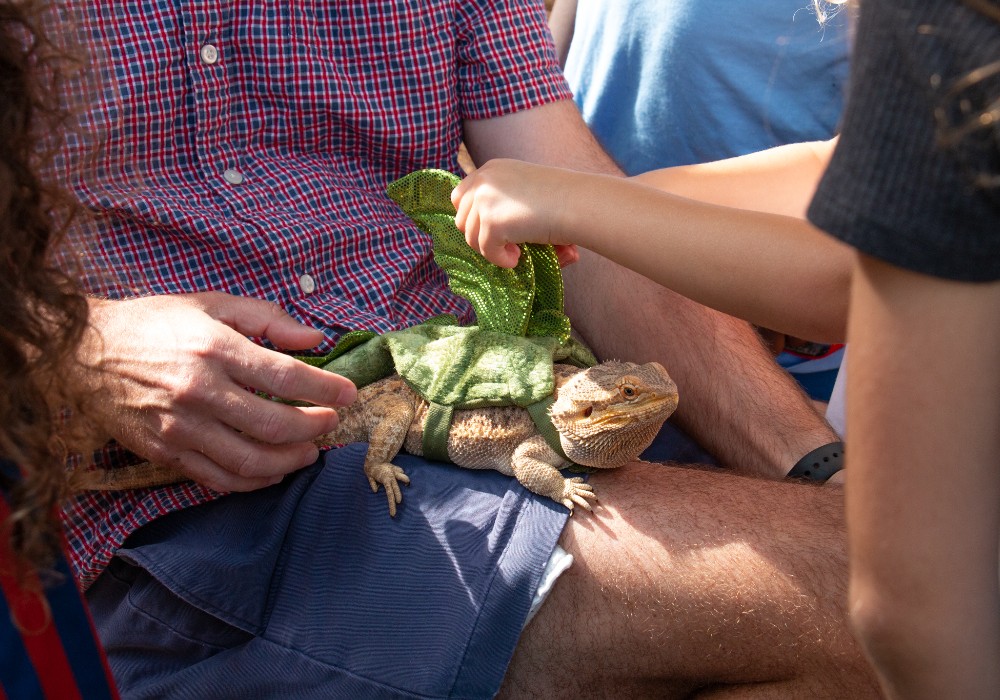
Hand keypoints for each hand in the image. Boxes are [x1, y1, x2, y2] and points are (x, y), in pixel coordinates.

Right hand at [80, 292, 356, 491]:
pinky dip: (254, 480)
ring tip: (310, 451)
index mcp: (215, 348)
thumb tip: (314, 340)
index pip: (286, 376)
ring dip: (290, 460)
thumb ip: (267, 318)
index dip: (325, 389)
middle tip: (331, 423)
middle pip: (274, 425)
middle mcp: (199, 390)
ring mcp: (180, 426)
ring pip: (250, 460)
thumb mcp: (211, 304)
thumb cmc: (154, 323)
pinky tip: (273, 470)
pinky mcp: (164, 452)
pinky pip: (219, 477)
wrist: (83, 351)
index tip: (348, 393)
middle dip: (315, 428)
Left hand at [451, 159, 576, 267]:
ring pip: (471, 238)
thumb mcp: (525, 193)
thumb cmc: (563, 200)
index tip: (492, 231)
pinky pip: (486, 251)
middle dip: (479, 236)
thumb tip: (486, 237)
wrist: (578, 203)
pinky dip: (501, 260)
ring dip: (492, 249)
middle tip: (507, 244)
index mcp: (491, 169)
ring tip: (518, 251)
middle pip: (461, 219)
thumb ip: (502, 206)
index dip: (472, 218)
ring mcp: (485, 200)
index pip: (460, 197)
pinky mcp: (492, 222)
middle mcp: (484, 180)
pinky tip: (519, 257)